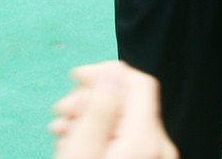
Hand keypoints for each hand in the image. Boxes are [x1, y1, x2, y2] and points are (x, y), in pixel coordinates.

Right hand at [51, 62, 177, 158]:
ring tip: (62, 130)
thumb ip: (99, 110)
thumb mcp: (81, 152)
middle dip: (92, 98)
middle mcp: (160, 145)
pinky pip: (128, 139)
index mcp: (146, 138)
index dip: (107, 72)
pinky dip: (104, 135)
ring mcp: (157, 157)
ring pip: (126, 120)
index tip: (76, 77)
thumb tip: (112, 71)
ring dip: (93, 118)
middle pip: (130, 101)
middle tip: (62, 111)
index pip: (139, 83)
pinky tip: (78, 143)